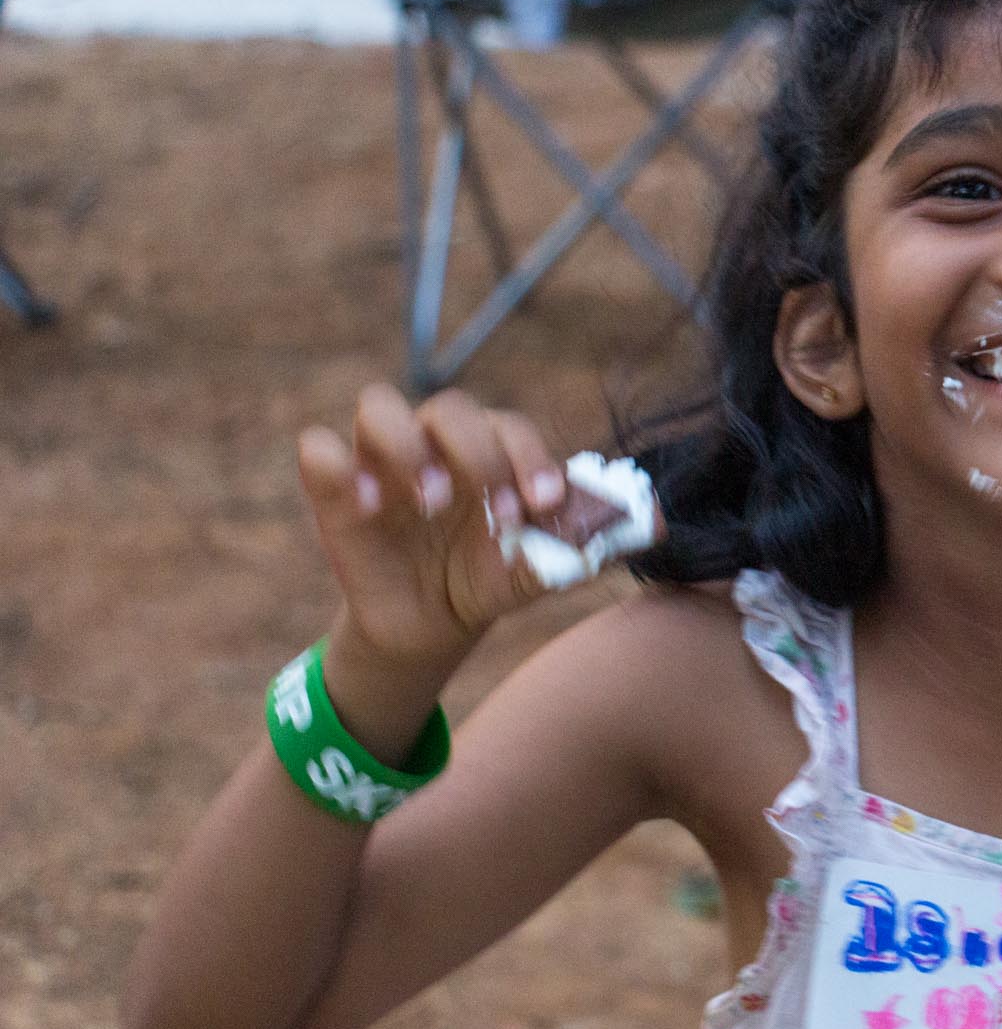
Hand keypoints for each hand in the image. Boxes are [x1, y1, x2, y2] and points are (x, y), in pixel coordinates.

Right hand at [296, 384, 567, 666]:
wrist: (433, 624)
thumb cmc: (489, 577)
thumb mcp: (538, 570)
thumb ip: (586, 544)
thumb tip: (656, 523)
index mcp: (489, 448)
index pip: (509, 426)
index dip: (530, 457)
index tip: (546, 504)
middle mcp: (435, 442)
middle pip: (449, 407)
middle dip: (478, 455)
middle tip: (498, 515)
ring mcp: (380, 460)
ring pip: (378, 405)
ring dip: (408, 447)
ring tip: (433, 502)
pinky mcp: (335, 489)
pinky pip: (318, 449)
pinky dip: (338, 466)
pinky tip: (372, 507)